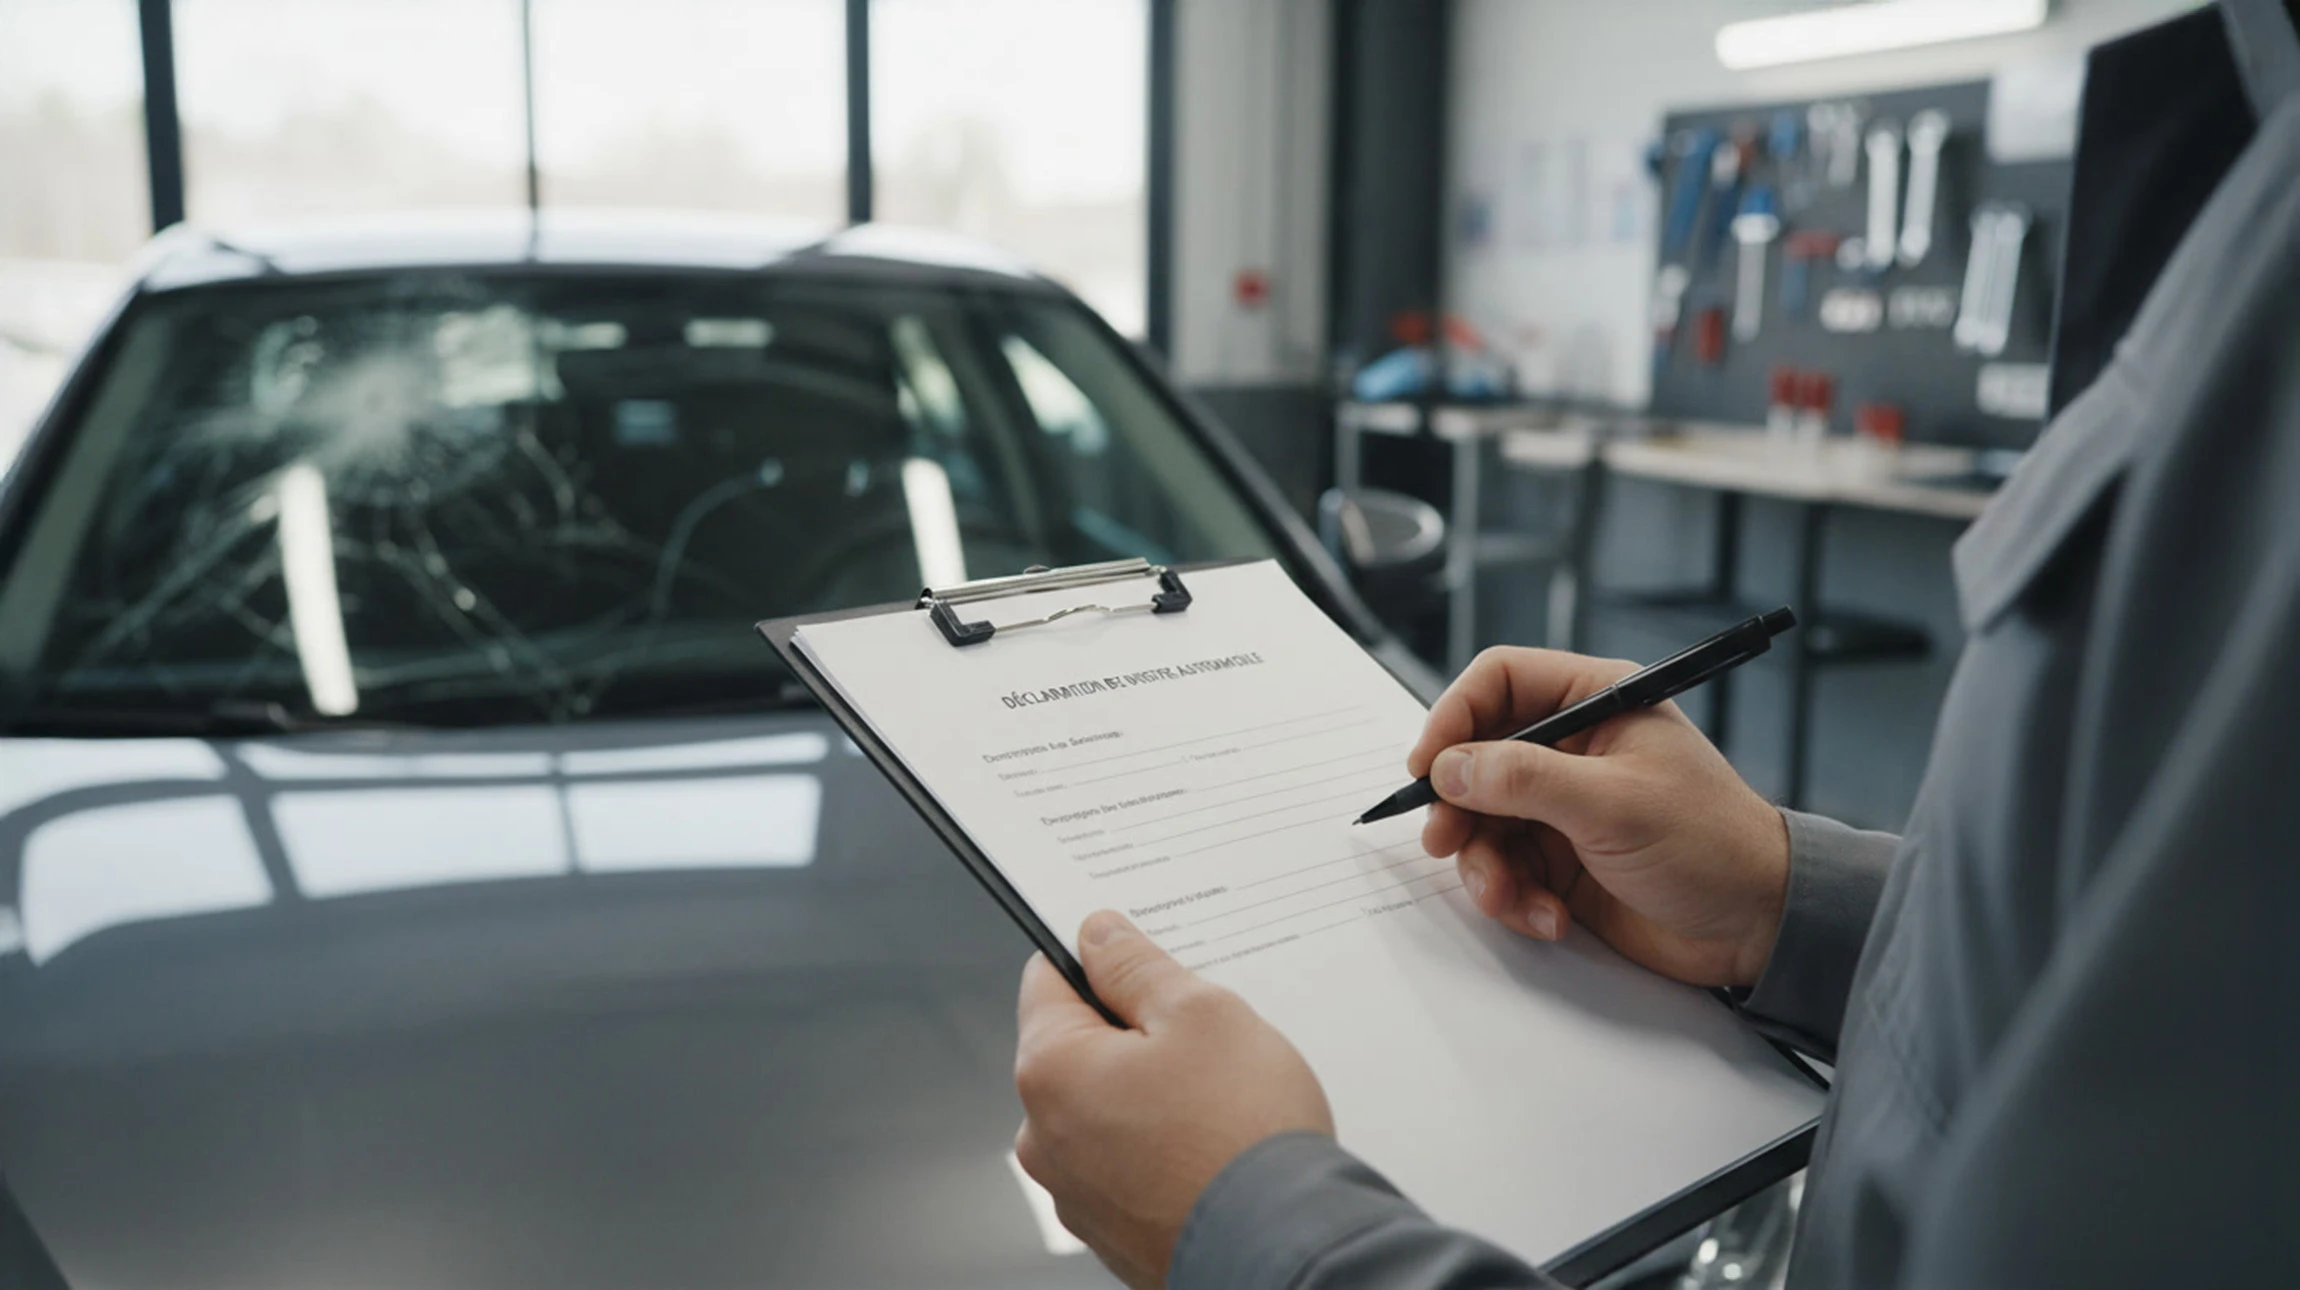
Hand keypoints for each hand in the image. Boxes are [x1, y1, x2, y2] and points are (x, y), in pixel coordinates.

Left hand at [1013, 911, 1332, 1288]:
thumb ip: (1137, 966)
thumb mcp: (1201, 1013)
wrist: (1284, 1251)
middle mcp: (1045, 1138)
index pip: (1046, 979)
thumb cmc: (1243, 1136)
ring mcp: (1076, 1193)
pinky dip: (1162, 1147)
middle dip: (1133, 1031)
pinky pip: (1127, 1162)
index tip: (1143, 962)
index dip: (1099, 959)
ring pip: (1106, 1107)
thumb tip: (1098, 936)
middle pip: (1077, 1047)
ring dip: (1150, 1092)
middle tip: (1203, 1038)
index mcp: (1051, 1071)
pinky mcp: (1113, 1231)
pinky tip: (1214, 1147)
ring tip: (1219, 1100)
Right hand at [1410, 647, 1790, 987]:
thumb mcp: (1613, 803)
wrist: (1756, 925)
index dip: (1455, 714)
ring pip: (1482, 821)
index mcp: (1598, 703)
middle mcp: (1574, 748)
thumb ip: (1525, 780)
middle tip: (1446, 840)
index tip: (1428, 763)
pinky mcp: (1560, 859)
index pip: (1501, 681)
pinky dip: (1514, 897)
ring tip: (1510, 897)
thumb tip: (1451, 766)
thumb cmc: (1711, 845)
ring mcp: (1564, 806)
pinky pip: (1504, 869)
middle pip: (1477, 755)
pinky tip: (1549, 917)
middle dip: (1459, 804)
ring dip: (1485, 865)